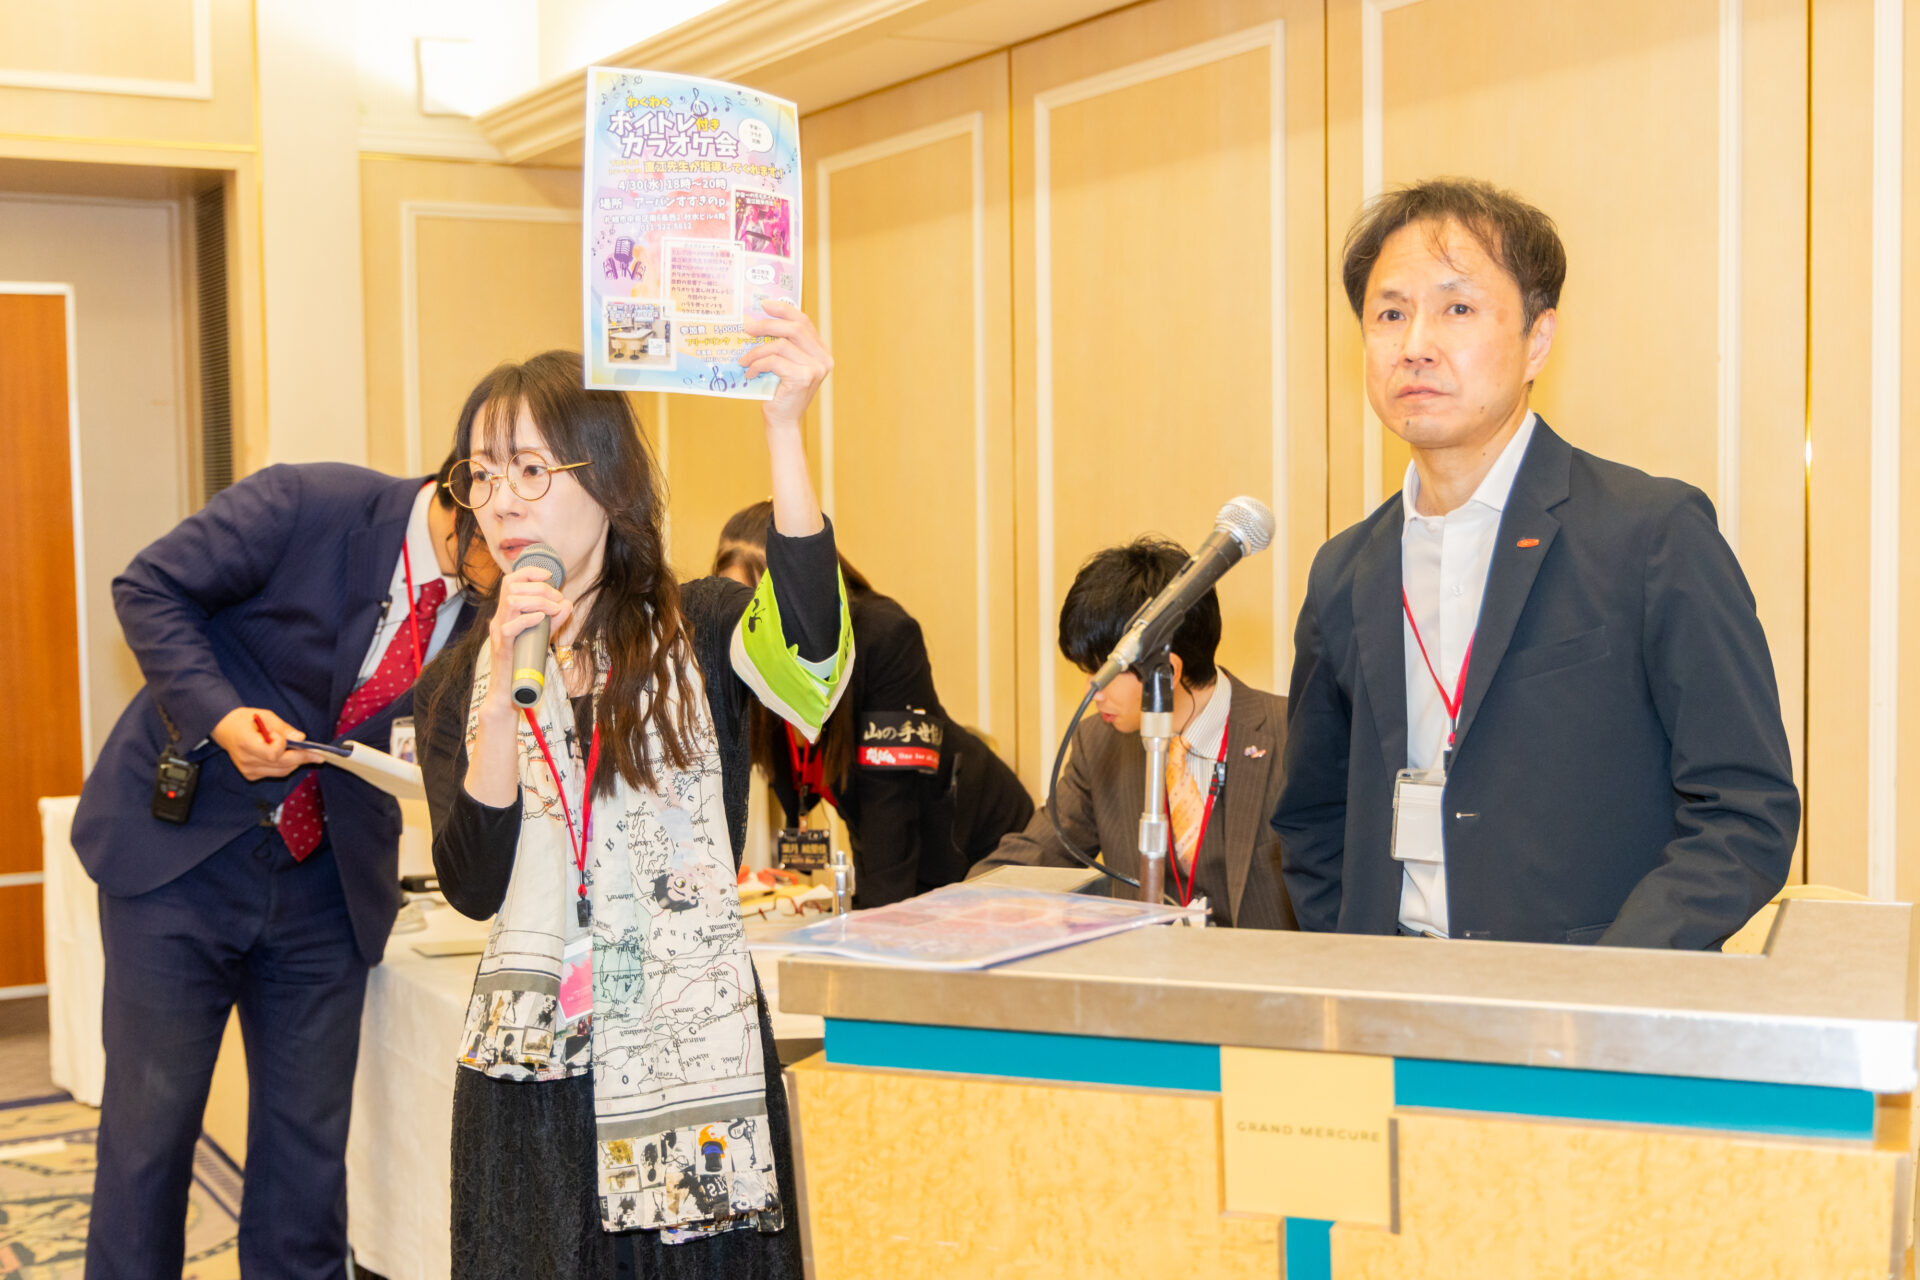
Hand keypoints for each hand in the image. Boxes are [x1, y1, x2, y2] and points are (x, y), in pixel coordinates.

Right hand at [211, 706, 325, 780]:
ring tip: (304, 753)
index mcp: (246, 744)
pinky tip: (286, 756)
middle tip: (318, 755)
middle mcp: (246, 760)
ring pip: (281, 772)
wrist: (225, 729)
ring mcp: (248, 770)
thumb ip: (283, 728)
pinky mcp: (250, 775)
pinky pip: (274, 773)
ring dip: (295, 763)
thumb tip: (301, 738)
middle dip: (302, 758)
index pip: (273, 753)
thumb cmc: (245, 720)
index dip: (282, 745)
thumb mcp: (265, 716)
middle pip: (281, 765)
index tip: (280, 735)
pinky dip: (284, 766)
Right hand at [479, 563, 571, 720]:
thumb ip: (554, 620)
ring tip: (552, 610)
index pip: (510, 581)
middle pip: (513, 588)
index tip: (550, 576)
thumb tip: (567, 603)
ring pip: (511, 602)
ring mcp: (498, 632)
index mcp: (507, 613)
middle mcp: (500, 618)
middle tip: (558, 600)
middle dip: (540, 588)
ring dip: (537, 601)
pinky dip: (527, 619)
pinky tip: (542, 619)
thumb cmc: (524, 663)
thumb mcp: (542, 636)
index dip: (529, 572)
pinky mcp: (501, 647)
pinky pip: (509, 628)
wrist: (508, 691)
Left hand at [740, 299, 832, 432]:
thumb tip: (757, 320)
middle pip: (794, 329)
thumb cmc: (779, 392)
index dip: (784, 310)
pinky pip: (774, 361)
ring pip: (781, 345)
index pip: (804, 322)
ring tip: (744, 359)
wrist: (782, 422)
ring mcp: (815, 369)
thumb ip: (781, 345)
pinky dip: (758, 364)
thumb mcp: (783, 364)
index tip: (764, 304)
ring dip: (757, 350)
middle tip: (748, 328)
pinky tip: (750, 372)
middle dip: (767, 325)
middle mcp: (823, 359)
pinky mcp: (803, 378)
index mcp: (821, 352)